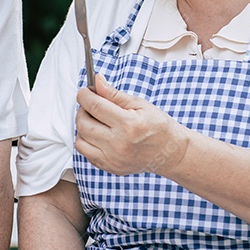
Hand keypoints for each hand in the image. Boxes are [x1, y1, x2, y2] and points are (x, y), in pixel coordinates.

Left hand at [74, 77, 190, 176]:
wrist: (169, 152)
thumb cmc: (157, 126)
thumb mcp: (139, 104)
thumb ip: (114, 94)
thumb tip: (97, 81)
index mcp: (128, 124)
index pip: (94, 106)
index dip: (84, 95)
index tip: (85, 91)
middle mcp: (118, 144)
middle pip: (83, 124)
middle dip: (82, 109)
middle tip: (91, 104)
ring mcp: (113, 159)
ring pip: (80, 140)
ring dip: (82, 127)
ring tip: (94, 120)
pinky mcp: (110, 168)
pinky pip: (86, 154)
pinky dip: (87, 142)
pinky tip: (98, 134)